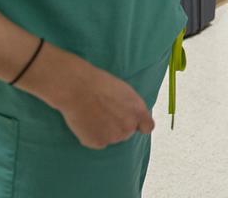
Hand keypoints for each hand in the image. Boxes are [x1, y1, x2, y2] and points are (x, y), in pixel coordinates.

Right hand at [22, 43, 153, 149]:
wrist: (79, 88)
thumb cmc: (101, 85)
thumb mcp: (126, 92)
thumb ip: (133, 108)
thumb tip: (134, 119)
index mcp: (138, 112)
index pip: (148, 128)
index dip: (140, 126)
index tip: (134, 124)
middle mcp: (129, 127)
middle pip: (126, 133)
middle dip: (117, 126)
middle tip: (104, 113)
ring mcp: (114, 137)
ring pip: (111, 138)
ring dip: (104, 131)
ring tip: (93, 115)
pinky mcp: (98, 143)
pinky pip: (97, 142)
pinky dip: (91, 135)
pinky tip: (86, 122)